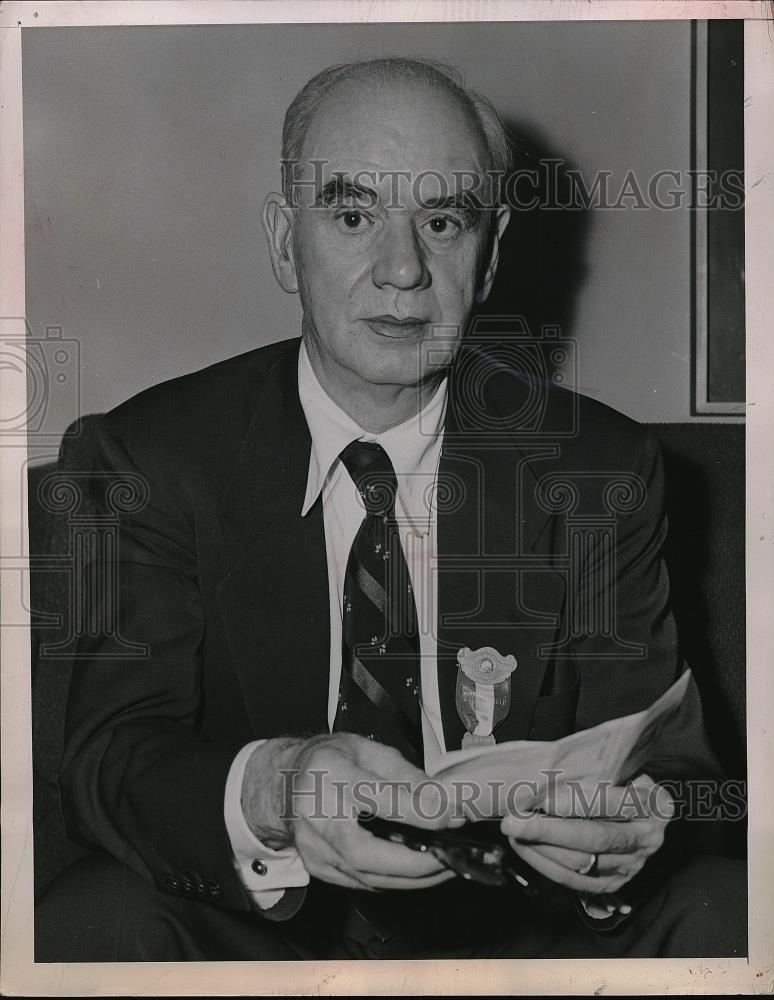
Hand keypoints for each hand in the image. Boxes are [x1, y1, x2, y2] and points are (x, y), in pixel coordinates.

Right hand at [243, 733, 461, 890]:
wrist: (284, 783)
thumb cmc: (330, 761)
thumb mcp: (369, 750)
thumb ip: (406, 775)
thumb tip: (442, 801)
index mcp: (332, 775)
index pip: (377, 797)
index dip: (417, 811)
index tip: (450, 818)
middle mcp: (318, 816)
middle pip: (365, 853)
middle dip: (414, 863)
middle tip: (450, 859)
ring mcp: (314, 848)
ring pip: (366, 878)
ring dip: (412, 878)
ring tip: (445, 867)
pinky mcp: (320, 870)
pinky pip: (363, 884)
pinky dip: (395, 882)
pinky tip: (417, 873)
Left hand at [500, 773, 673, 894]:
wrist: (640, 813)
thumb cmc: (621, 780)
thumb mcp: (619, 768)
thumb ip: (594, 770)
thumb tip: (544, 770)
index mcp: (654, 804)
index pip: (614, 803)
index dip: (578, 802)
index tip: (544, 799)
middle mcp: (648, 839)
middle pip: (594, 838)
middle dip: (548, 830)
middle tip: (512, 820)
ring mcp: (632, 866)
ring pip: (581, 863)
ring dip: (540, 848)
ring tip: (512, 830)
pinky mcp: (613, 884)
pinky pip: (574, 881)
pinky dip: (544, 864)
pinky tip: (523, 846)